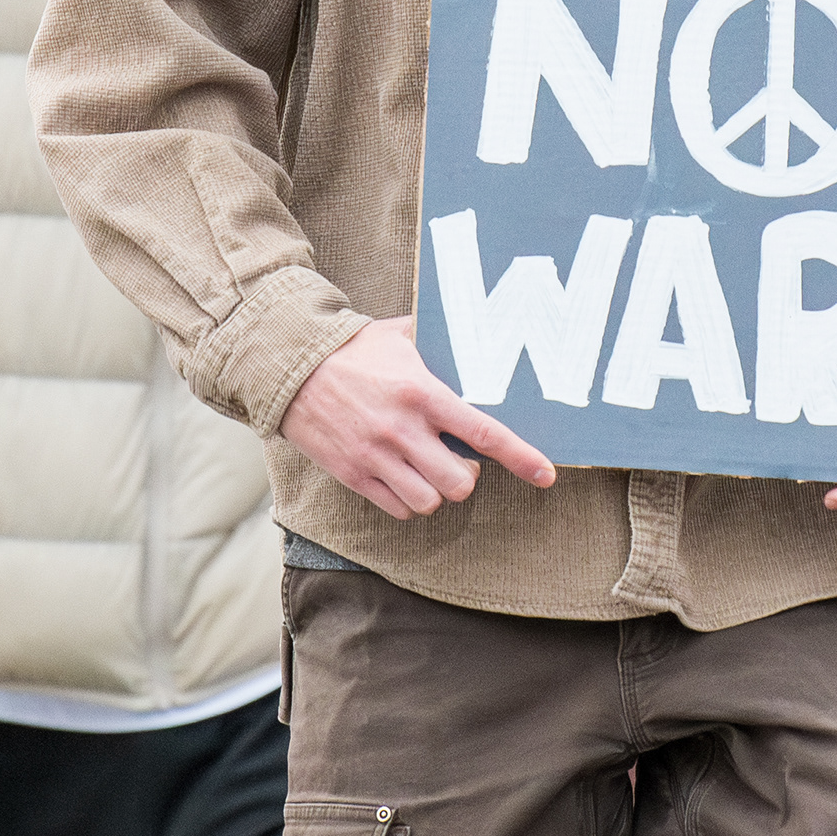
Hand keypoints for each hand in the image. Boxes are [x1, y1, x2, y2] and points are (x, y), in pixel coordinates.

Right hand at [281, 318, 556, 518]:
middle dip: (467, 477)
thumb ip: (438, 337)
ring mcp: (376, 456)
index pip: (483, 431)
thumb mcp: (400, 335)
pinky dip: (408, 502)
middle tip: (458, 460)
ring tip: (428, 469)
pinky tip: (403, 478)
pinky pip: (399, 510)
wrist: (290, 368)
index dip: (520, 456)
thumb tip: (476, 325)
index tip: (546, 474)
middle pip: (460, 482)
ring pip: (430, 502)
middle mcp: (402, 429)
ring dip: (437, 491)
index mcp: (421, 392)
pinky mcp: (354, 475)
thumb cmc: (354, 350)